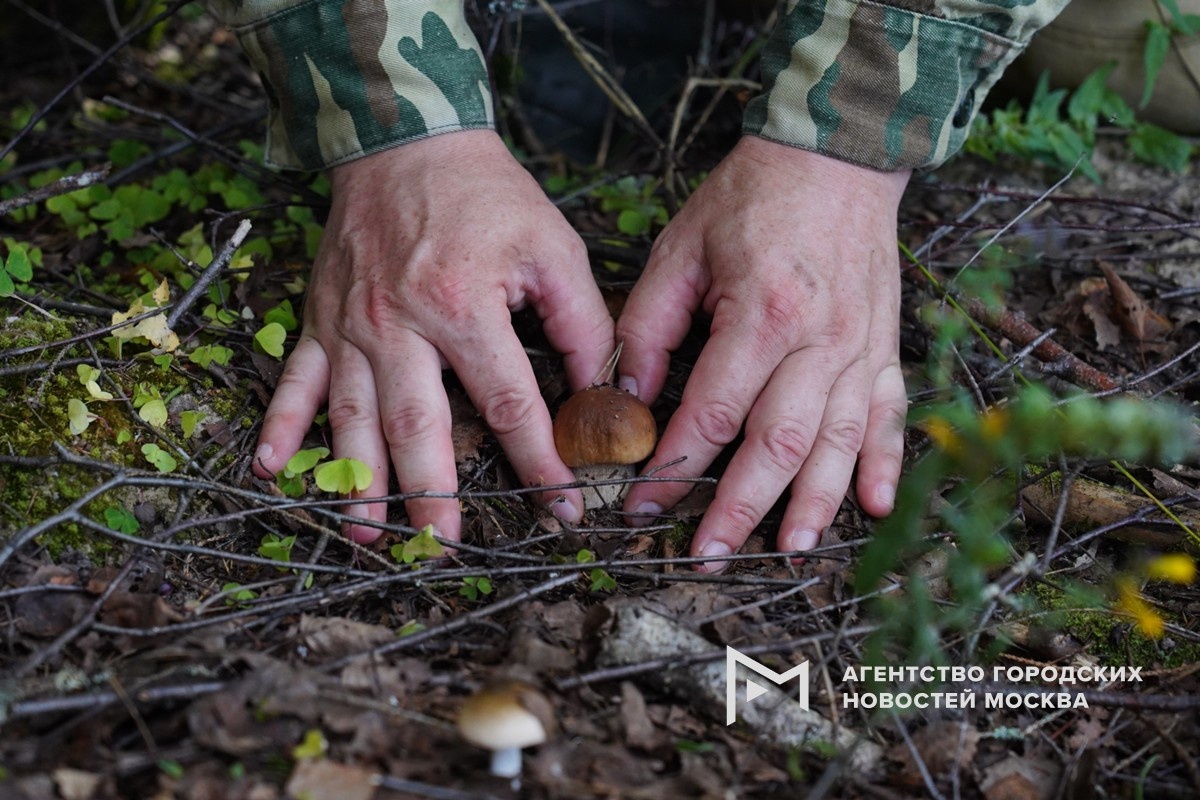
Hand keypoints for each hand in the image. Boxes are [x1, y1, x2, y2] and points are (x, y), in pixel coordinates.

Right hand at [252, 131, 613, 542]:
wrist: (406, 140)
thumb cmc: (486, 195)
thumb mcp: (553, 248)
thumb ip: (584, 325)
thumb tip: (607, 394)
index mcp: (465, 307)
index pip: (509, 406)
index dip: (540, 463)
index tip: (562, 508)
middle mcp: (399, 325)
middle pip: (417, 428)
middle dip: (431, 498)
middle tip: (444, 552)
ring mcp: (351, 325)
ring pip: (350, 418)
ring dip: (356, 483)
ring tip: (365, 540)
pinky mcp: (320, 318)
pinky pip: (295, 378)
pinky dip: (280, 423)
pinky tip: (269, 468)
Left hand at [617, 136, 908, 569]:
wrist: (836, 156)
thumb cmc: (751, 199)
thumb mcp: (679, 249)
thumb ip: (648, 326)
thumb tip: (626, 399)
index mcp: (762, 314)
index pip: (712, 414)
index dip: (673, 468)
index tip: (642, 505)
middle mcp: (820, 341)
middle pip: (778, 446)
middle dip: (739, 509)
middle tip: (708, 556)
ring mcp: (861, 348)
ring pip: (837, 444)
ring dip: (813, 505)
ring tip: (787, 552)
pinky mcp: (885, 347)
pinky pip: (889, 415)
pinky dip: (883, 463)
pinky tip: (875, 507)